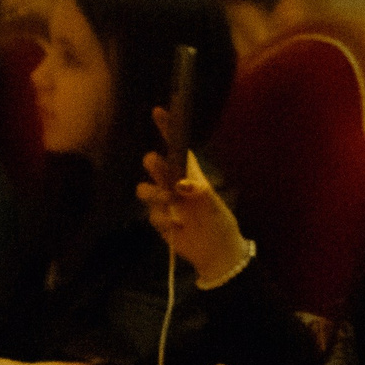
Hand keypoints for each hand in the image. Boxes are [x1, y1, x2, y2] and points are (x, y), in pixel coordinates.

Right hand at [139, 114, 249, 283]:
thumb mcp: (214, 206)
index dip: (168, 129)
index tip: (159, 111)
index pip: (177, 147)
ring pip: (145, 189)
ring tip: (170, 204)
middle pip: (155, 165)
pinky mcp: (158, 219)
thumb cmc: (219, 223)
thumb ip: (199, 193)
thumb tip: (180, 185)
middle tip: (160, 169)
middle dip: (155, 166)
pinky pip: (151, 214)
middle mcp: (174, 184)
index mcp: (191, 174)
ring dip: (153, 194)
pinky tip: (178, 227)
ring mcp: (164, 201)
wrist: (216, 253)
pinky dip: (163, 220)